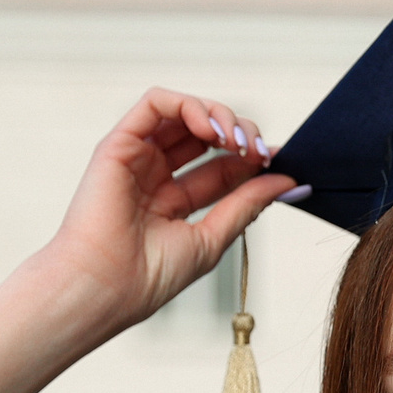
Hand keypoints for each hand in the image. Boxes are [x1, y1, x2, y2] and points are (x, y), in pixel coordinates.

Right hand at [42, 87, 302, 334]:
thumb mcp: (212, 238)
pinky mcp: (119, 143)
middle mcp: (154, 174)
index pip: (221, 166)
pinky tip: (211, 130)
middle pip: (206, 134)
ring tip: (237, 141)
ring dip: (220, 116)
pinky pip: (155, 104)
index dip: (252, 159)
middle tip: (259, 152)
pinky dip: (189, 106)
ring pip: (184, 112)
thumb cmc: (148, 276)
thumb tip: (286, 181)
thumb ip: (246, 204)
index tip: (278, 164)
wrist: (106, 288)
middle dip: (241, 134)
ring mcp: (136, 157)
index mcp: (173, 200)